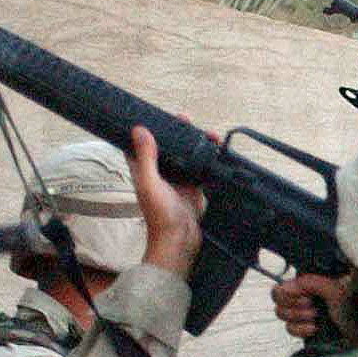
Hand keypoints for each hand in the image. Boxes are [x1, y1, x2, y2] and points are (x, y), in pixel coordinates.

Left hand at [127, 125, 204, 278]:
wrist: (180, 241)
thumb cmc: (159, 216)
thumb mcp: (150, 183)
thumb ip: (146, 156)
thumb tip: (140, 129)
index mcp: (144, 169)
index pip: (143, 143)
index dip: (150, 129)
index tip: (160, 116)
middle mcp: (160, 172)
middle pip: (168, 146)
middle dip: (178, 132)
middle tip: (187, 120)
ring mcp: (179, 180)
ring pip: (187, 155)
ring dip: (196, 144)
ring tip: (208, 135)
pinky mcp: (195, 188)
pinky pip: (202, 168)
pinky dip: (209, 160)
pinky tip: (217, 151)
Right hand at [272, 273, 357, 344]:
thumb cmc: (355, 304)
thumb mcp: (334, 289)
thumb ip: (308, 283)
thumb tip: (285, 286)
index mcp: (308, 285)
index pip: (280, 289)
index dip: (287, 295)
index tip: (305, 298)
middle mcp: (304, 298)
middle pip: (279, 304)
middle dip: (296, 308)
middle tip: (313, 308)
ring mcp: (305, 316)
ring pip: (284, 318)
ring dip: (300, 318)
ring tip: (317, 317)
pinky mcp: (308, 331)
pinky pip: (292, 330)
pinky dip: (301, 330)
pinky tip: (315, 328)